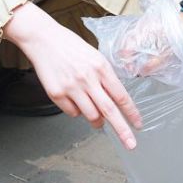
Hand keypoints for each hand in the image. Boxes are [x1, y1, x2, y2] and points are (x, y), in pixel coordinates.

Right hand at [4, 2, 141, 148]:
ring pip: (91, 115)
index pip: (121, 95)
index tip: (138, 125)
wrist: (43, 38)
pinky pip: (72, 113)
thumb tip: (115, 101)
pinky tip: (75, 100)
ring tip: (98, 119)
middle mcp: (87, 79)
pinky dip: (77, 111)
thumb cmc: (71, 46)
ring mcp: (71, 87)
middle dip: (122, 130)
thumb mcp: (95, 57)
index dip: (131, 113)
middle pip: (109, 110)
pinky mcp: (56, 93)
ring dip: (97, 121)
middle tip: (131, 144)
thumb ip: (106, 77)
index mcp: (101, 67)